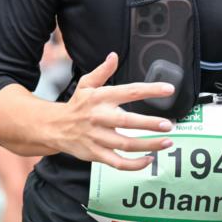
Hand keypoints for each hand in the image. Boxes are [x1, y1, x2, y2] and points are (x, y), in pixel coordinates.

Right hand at [49, 52, 175, 170]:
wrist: (52, 127)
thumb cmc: (75, 106)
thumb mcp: (85, 85)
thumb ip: (102, 71)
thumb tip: (114, 56)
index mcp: (100, 98)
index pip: (128, 91)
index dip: (150, 90)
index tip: (169, 89)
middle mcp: (99, 118)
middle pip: (127, 122)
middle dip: (149, 124)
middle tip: (168, 124)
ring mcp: (97, 137)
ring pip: (126, 144)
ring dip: (148, 145)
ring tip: (167, 142)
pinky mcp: (95, 154)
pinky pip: (117, 162)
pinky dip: (134, 164)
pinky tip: (148, 160)